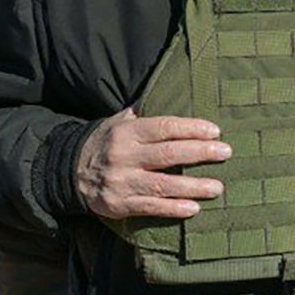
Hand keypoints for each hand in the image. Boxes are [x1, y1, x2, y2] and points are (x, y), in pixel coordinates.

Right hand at [75, 108, 228, 220]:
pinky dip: (172, 208)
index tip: (215, 131)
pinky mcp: (119, 204)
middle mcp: (125, 156)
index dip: (191, 129)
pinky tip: (194, 208)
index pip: (164, 128)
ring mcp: (122, 181)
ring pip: (162, 184)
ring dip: (192, 186)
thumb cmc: (106, 142)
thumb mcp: (118, 121)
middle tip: (226, 153)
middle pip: (168, 154)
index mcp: (127, 132)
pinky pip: (150, 207)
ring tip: (217, 187)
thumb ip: (144, 111)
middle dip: (200, 153)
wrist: (68, 172)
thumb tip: (169, 86)